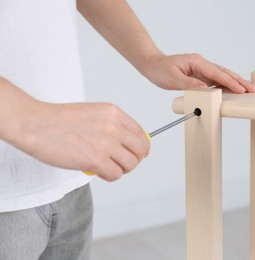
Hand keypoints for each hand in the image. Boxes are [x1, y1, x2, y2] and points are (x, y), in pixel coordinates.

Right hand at [16, 101, 149, 181]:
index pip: (142, 134)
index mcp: (114, 113)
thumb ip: (111, 125)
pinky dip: (109, 176)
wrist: (34, 124)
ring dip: (121, 169)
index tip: (133, 153)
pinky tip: (98, 171)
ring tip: (107, 167)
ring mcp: (106, 143)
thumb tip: (127, 143)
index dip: (140, 147)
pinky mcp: (96, 160)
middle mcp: (114, 127)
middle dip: (134, 159)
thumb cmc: (58, 120)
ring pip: (131, 164)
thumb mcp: (93, 113)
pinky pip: (116, 174)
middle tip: (121, 163)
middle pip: (141, 150)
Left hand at [143, 53, 254, 92]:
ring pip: (223, 76)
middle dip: (240, 81)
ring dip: (236, 83)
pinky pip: (217, 81)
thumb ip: (190, 84)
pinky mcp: (201, 76)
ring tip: (250, 89)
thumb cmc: (161, 70)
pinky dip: (227, 85)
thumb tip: (206, 90)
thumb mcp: (173, 79)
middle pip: (224, 73)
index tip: (241, 89)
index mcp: (196, 62)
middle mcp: (202, 64)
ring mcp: (202, 70)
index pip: (217, 72)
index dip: (230, 82)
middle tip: (254, 88)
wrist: (153, 65)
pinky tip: (235, 90)